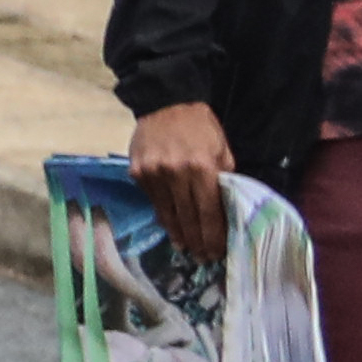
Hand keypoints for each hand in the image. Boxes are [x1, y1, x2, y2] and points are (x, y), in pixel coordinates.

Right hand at [126, 96, 234, 244]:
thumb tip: (224, 208)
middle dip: (197, 241)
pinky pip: (154, 201)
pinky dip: (164, 215)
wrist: (166, 104)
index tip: (217, 252)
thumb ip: (223, 178)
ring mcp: (153, 174)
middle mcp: (175, 173)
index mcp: (202, 167)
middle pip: (187, 217)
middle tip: (203, 258)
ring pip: (167, 213)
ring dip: (178, 234)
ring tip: (186, 249)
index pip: (209, 211)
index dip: (213, 235)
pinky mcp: (137, 173)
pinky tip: (170, 226)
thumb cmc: (201, 127)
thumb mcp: (222, 150)